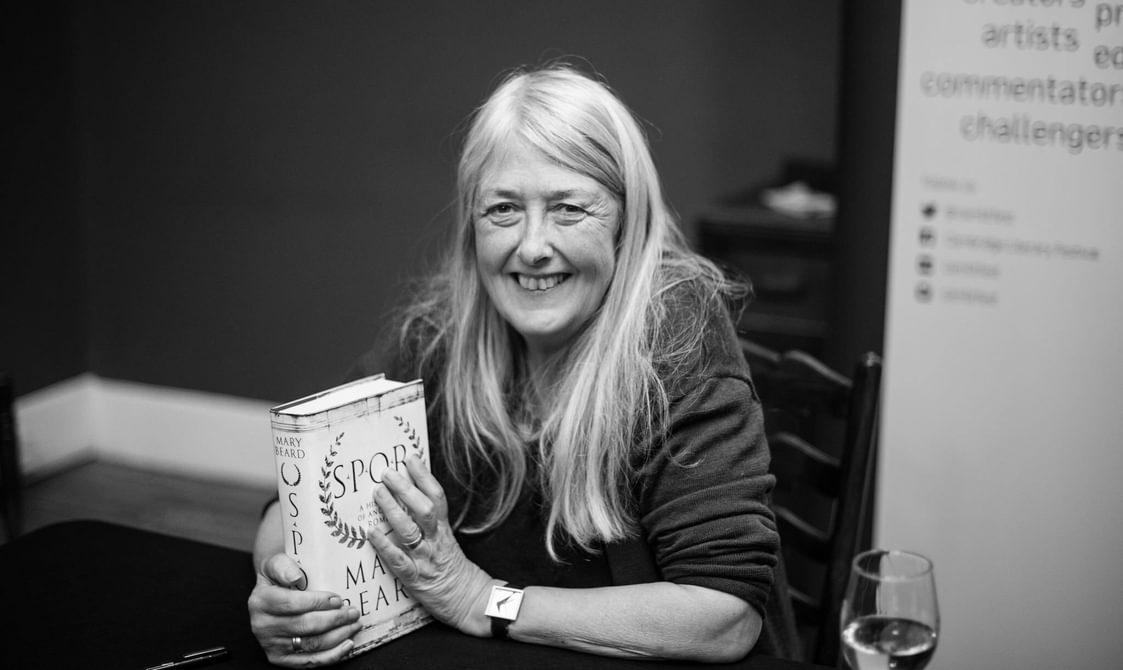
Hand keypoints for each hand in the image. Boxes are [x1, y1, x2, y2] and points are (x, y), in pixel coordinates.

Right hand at [247, 552, 362, 665]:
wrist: (269, 594)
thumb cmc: (278, 576)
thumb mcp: (276, 563)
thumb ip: (283, 566)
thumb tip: (295, 577)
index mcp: (261, 601)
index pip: (293, 604)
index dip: (318, 602)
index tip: (338, 599)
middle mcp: (262, 626)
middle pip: (306, 626)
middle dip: (335, 619)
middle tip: (353, 612)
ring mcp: (271, 645)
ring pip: (311, 644)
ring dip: (338, 636)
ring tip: (354, 625)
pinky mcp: (280, 659)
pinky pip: (309, 662)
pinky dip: (331, 655)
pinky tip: (346, 644)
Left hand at [367, 454, 496, 635]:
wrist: (468, 600)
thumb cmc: (451, 567)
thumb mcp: (446, 539)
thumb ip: (432, 521)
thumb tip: (410, 495)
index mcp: (444, 529)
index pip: (436, 497)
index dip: (424, 476)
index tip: (411, 458)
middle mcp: (435, 540)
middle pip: (423, 509)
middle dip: (405, 489)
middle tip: (387, 472)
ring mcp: (425, 559)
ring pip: (410, 531)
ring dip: (392, 510)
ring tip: (378, 493)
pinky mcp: (415, 579)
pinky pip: (399, 561)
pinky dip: (384, 546)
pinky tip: (370, 533)